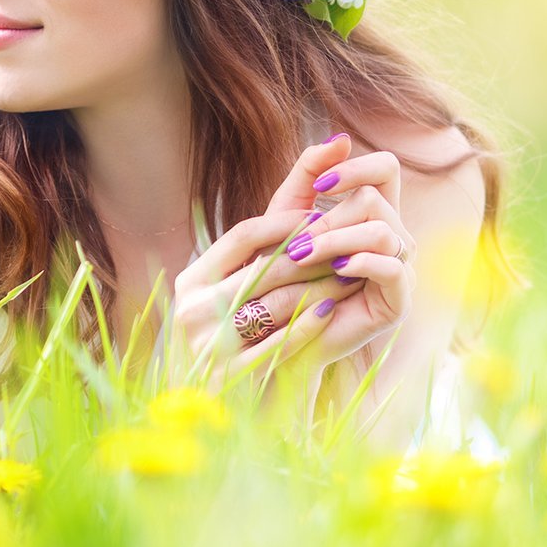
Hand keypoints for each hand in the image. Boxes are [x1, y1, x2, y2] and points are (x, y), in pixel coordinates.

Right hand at [167, 135, 371, 383]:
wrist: (230, 403)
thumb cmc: (248, 328)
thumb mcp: (253, 277)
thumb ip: (281, 222)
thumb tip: (336, 143)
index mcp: (193, 279)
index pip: (244, 233)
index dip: (290, 222)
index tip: (326, 218)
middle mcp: (191, 306)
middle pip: (264, 267)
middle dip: (316, 255)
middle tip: (355, 246)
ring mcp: (205, 344)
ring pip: (274, 304)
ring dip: (321, 287)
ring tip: (354, 277)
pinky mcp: (226, 377)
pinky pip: (275, 344)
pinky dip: (308, 325)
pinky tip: (333, 311)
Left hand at [261, 143, 416, 369]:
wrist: (281, 328)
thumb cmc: (283, 268)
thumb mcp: (288, 213)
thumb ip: (310, 172)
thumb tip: (340, 137)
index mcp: (375, 210)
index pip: (386, 169)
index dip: (357, 168)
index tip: (322, 185)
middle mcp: (394, 234)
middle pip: (376, 200)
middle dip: (330, 218)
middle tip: (296, 243)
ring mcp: (400, 266)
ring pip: (382, 231)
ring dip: (336, 240)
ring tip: (301, 256)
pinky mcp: (399, 299)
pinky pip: (392, 267)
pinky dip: (362, 263)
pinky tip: (336, 269)